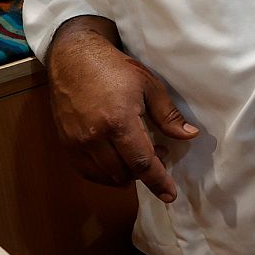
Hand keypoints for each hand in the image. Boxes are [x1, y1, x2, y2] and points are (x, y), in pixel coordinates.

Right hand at [46, 19, 198, 202]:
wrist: (73, 59)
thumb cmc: (115, 68)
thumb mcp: (149, 85)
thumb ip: (168, 115)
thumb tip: (189, 136)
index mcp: (119, 121)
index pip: (141, 162)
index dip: (157, 181)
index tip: (170, 195)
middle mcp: (94, 137)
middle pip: (124, 173)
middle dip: (144, 172)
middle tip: (159, 153)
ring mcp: (77, 142)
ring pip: (105, 176)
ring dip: (125, 173)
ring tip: (138, 152)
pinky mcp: (66, 144)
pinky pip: (87, 171)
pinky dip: (105, 173)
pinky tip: (117, 159)